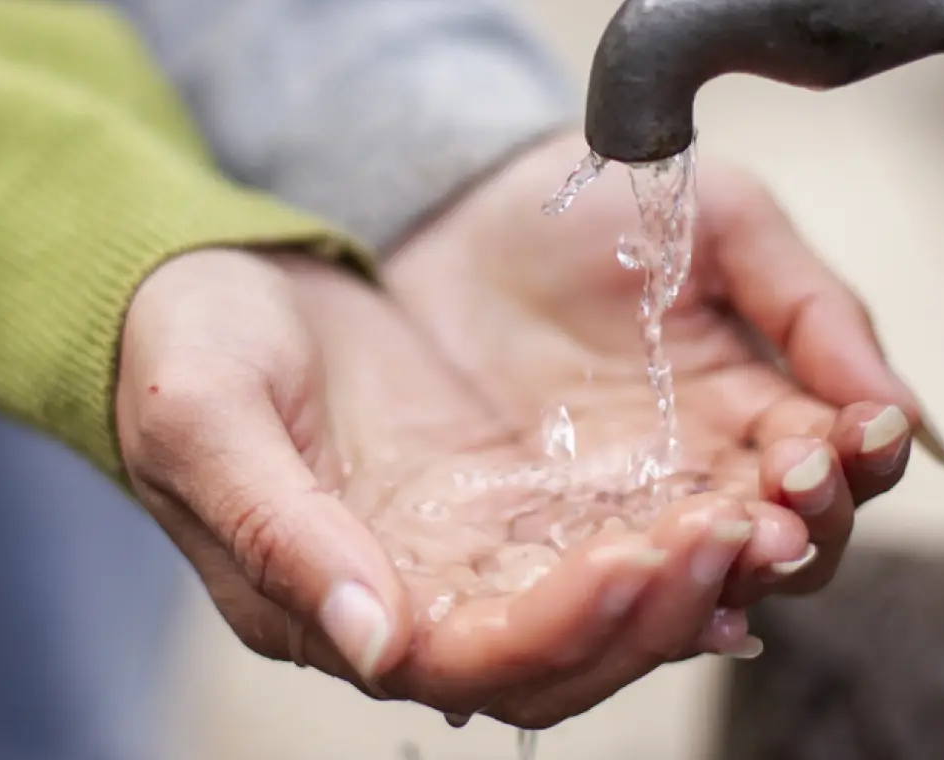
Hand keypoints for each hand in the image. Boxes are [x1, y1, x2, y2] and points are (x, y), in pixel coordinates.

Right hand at [115, 249, 784, 728]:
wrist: (201, 282)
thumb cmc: (178, 349)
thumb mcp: (204, 420)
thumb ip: (280, 532)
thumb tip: (376, 645)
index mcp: (325, 603)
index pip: (468, 662)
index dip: (561, 628)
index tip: (638, 561)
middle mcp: (408, 602)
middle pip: (558, 658)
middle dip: (656, 609)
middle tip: (740, 533)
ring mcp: (462, 553)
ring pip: (596, 611)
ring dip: (683, 577)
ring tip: (765, 514)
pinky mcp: (502, 499)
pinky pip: (604, 538)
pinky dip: (673, 529)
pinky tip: (741, 493)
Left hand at [387, 131, 943, 608]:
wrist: (459, 206)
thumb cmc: (598, 208)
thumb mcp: (722, 223)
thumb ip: (812, 308)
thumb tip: (903, 412)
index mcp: (757, 410)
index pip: (835, 471)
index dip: (857, 465)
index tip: (852, 434)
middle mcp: (699, 481)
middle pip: (785, 549)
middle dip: (804, 528)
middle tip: (792, 487)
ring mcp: (617, 516)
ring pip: (700, 587)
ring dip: (729, 571)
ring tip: (732, 529)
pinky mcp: (531, 542)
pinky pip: (589, 600)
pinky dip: (626, 603)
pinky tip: (641, 575)